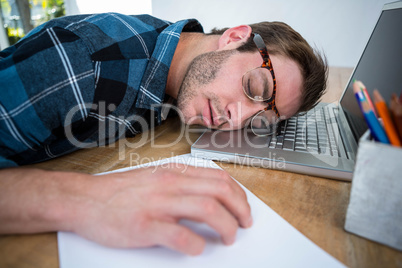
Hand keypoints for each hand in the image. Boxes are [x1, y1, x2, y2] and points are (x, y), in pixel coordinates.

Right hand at [73, 164, 252, 254]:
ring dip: (226, 226)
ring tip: (229, 238)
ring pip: (207, 209)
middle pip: (219, 191)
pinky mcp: (145, 226)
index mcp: (174, 173)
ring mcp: (158, 204)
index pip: (218, 178)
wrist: (86, 199)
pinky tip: (198, 248)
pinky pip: (179, 234)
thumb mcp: (155, 178)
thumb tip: (209, 198)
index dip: (238, 194)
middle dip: (240, 209)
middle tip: (245, 224)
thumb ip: (182, 184)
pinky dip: (195, 244)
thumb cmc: (120, 191)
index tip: (243, 208)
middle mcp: (170, 185)